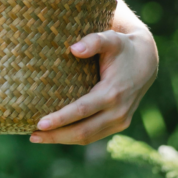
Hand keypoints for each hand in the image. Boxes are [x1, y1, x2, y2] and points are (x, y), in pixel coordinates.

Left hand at [29, 28, 157, 145]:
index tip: (40, 123)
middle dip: (56, 135)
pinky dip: (74, 136)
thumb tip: (73, 49)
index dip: (61, 118)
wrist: (146, 61)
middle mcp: (118, 112)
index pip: (82, 110)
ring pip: (88, 137)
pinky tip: (56, 133)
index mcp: (113, 93)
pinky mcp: (118, 124)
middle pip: (83, 131)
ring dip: (62, 139)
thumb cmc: (122, 47)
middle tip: (31, 135)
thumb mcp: (110, 38)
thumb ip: (93, 41)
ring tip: (36, 137)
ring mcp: (120, 121)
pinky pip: (93, 135)